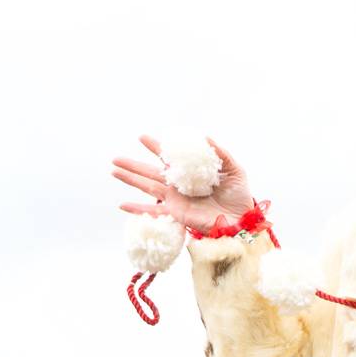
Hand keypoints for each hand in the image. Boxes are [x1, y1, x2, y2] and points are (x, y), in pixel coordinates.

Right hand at [112, 134, 256, 231]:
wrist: (242, 219)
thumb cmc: (239, 195)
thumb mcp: (234, 170)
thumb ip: (220, 154)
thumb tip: (205, 137)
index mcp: (190, 173)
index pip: (169, 158)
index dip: (156, 147)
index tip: (142, 137)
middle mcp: (179, 186)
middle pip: (151, 172)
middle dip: (133, 164)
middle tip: (115, 157)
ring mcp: (175, 200)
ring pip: (147, 187)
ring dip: (130, 179)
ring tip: (113, 171)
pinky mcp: (176, 213)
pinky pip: (154, 211)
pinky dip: (138, 209)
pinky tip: (122, 205)